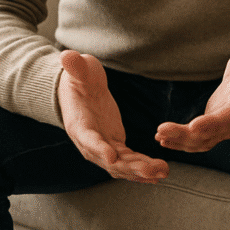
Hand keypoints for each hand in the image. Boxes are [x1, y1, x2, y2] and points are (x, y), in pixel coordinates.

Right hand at [58, 50, 168, 182]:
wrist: (77, 92)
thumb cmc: (78, 78)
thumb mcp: (78, 70)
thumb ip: (75, 66)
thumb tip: (67, 55)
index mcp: (79, 125)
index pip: (88, 139)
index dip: (99, 148)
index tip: (112, 156)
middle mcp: (90, 142)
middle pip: (109, 160)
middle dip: (130, 167)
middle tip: (151, 170)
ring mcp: (103, 146)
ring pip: (122, 165)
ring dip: (141, 171)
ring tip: (162, 173)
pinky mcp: (115, 144)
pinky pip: (129, 160)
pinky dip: (143, 168)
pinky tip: (159, 173)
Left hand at [156, 24, 229, 152]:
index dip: (213, 124)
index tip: (194, 127)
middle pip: (211, 134)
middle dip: (186, 136)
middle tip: (163, 131)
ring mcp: (221, 127)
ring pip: (200, 142)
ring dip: (179, 141)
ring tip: (159, 135)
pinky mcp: (211, 128)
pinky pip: (195, 141)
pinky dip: (179, 142)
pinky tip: (161, 138)